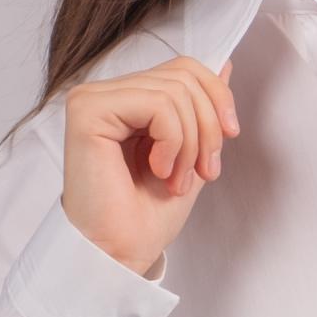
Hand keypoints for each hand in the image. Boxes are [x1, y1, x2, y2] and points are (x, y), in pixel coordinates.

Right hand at [61, 55, 239, 275]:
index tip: (229, 138)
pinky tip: (158, 170)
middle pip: (184, 75)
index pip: (184, 68)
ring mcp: (94, 99)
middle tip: (203, 172)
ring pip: (174, 90)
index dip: (217, 98)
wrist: (122, 252)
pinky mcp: (88, 110)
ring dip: (190, 142)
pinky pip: (156, 103)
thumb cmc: (148, 215)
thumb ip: (202, 109)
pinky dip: (172, 140)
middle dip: (208, 127)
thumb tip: (225, 64)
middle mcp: (107, 94)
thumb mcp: (191, 152)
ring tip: (176, 179)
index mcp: (129, 100)